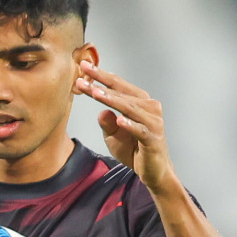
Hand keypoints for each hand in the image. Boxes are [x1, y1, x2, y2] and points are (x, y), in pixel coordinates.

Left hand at [74, 60, 176, 193]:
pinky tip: (119, 119)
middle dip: (101, 83)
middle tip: (82, 75)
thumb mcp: (114, 135)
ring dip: (112, 100)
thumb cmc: (133, 149)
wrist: (153, 171)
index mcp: (139, 102)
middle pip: (122, 93)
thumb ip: (107, 122)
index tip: (82, 66)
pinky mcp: (154, 138)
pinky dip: (129, 124)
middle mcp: (149, 107)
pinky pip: (140, 129)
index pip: (117, 86)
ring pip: (130, 108)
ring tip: (95, 93)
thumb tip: (101, 111)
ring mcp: (153, 122)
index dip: (100, 76)